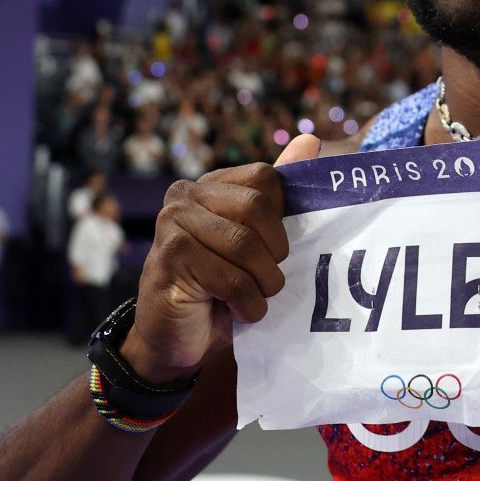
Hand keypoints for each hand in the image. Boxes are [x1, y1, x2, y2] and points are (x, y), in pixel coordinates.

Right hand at [119, 134, 320, 380]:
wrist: (177, 339)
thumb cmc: (222, 289)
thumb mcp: (256, 243)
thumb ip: (278, 197)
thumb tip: (310, 140)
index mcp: (210, 185)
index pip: (265, 179)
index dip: (280, 221)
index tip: (274, 251)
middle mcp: (185, 195)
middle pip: (256, 207)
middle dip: (273, 253)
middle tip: (267, 279)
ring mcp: (171, 224)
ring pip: (244, 246)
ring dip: (262, 284)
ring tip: (254, 298)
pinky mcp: (168, 259)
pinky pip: (230, 279)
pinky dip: (248, 304)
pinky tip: (238, 311)